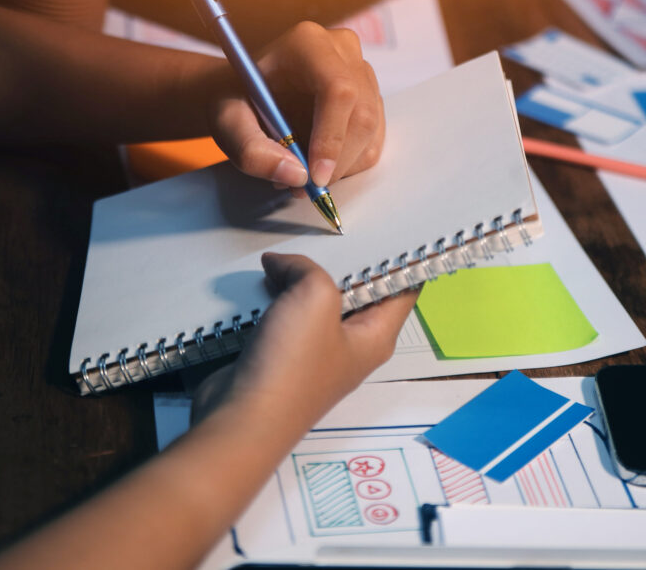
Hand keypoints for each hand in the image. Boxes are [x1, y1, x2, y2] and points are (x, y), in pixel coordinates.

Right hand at [193, 252, 417, 427]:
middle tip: (327, 231)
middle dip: (342, 263)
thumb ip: (306, 268)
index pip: (403, 291)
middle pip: (357, 294)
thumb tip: (279, 264)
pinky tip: (263, 279)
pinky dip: (278, 297)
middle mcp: (352, 346)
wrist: (242, 417)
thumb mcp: (314, 298)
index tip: (389, 227)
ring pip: (317, 303)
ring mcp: (317, 354)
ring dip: (302, 279)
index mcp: (375, 337)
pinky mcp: (284, 357)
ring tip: (287, 253)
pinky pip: (288, 317)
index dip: (400, 260)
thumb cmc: (293, 362)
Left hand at [205, 22, 384, 191]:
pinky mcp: (370, 95)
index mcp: (307, 44)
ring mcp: (361, 71)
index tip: (314, 177)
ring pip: (371, 132)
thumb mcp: (227, 124)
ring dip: (341, 166)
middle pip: (361, 116)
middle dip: (337, 162)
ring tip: (300, 172)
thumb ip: (252, 151)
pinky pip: (373, 139)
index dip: (332, 137)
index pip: (338, 90)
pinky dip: (348, 163)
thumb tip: (297, 176)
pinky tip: (316, 162)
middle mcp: (342, 50)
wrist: (243, 92)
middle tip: (303, 186)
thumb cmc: (234, 100)